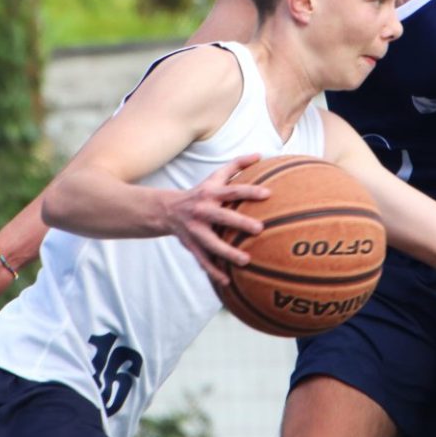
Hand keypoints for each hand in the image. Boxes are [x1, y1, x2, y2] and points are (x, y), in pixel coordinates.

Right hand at [162, 154, 269, 285]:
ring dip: (228, 253)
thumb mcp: (214, 176)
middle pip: (222, 217)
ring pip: (212, 243)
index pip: (233, 190)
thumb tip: (260, 154)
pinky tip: (227, 282)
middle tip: (259, 228)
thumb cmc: (201, 192)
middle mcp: (202, 211)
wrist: (168, 210)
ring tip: (246, 260)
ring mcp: (195, 230)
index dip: (249, 191)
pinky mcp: (191, 245)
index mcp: (210, 194)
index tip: (267, 194)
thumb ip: (237, 165)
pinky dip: (214, 271)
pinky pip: (203, 260)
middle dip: (240, 223)